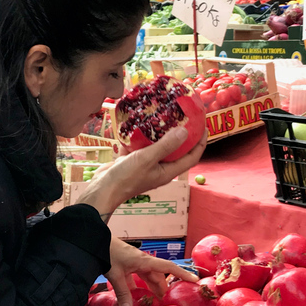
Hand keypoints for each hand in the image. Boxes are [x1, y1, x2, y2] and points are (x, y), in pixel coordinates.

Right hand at [77, 127, 207, 217]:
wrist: (101, 189)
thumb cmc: (126, 178)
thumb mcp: (147, 159)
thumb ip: (166, 145)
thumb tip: (185, 131)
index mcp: (168, 171)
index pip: (192, 157)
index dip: (200, 142)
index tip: (203, 125)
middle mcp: (159, 168)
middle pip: (176, 150)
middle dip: (181, 134)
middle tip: (182, 116)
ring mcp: (145, 165)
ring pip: (156, 146)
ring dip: (159, 133)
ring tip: (161, 115)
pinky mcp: (131, 161)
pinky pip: (139, 146)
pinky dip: (139, 136)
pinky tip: (137, 122)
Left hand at [107, 238, 197, 305]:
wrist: (95, 240)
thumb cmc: (108, 252)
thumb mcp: (115, 274)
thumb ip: (122, 293)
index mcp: (144, 261)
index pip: (168, 267)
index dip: (182, 273)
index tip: (194, 279)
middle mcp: (142, 261)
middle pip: (158, 275)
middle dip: (164, 287)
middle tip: (169, 301)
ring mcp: (135, 262)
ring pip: (148, 276)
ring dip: (152, 287)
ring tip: (156, 300)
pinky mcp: (126, 264)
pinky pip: (137, 276)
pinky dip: (138, 285)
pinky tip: (135, 295)